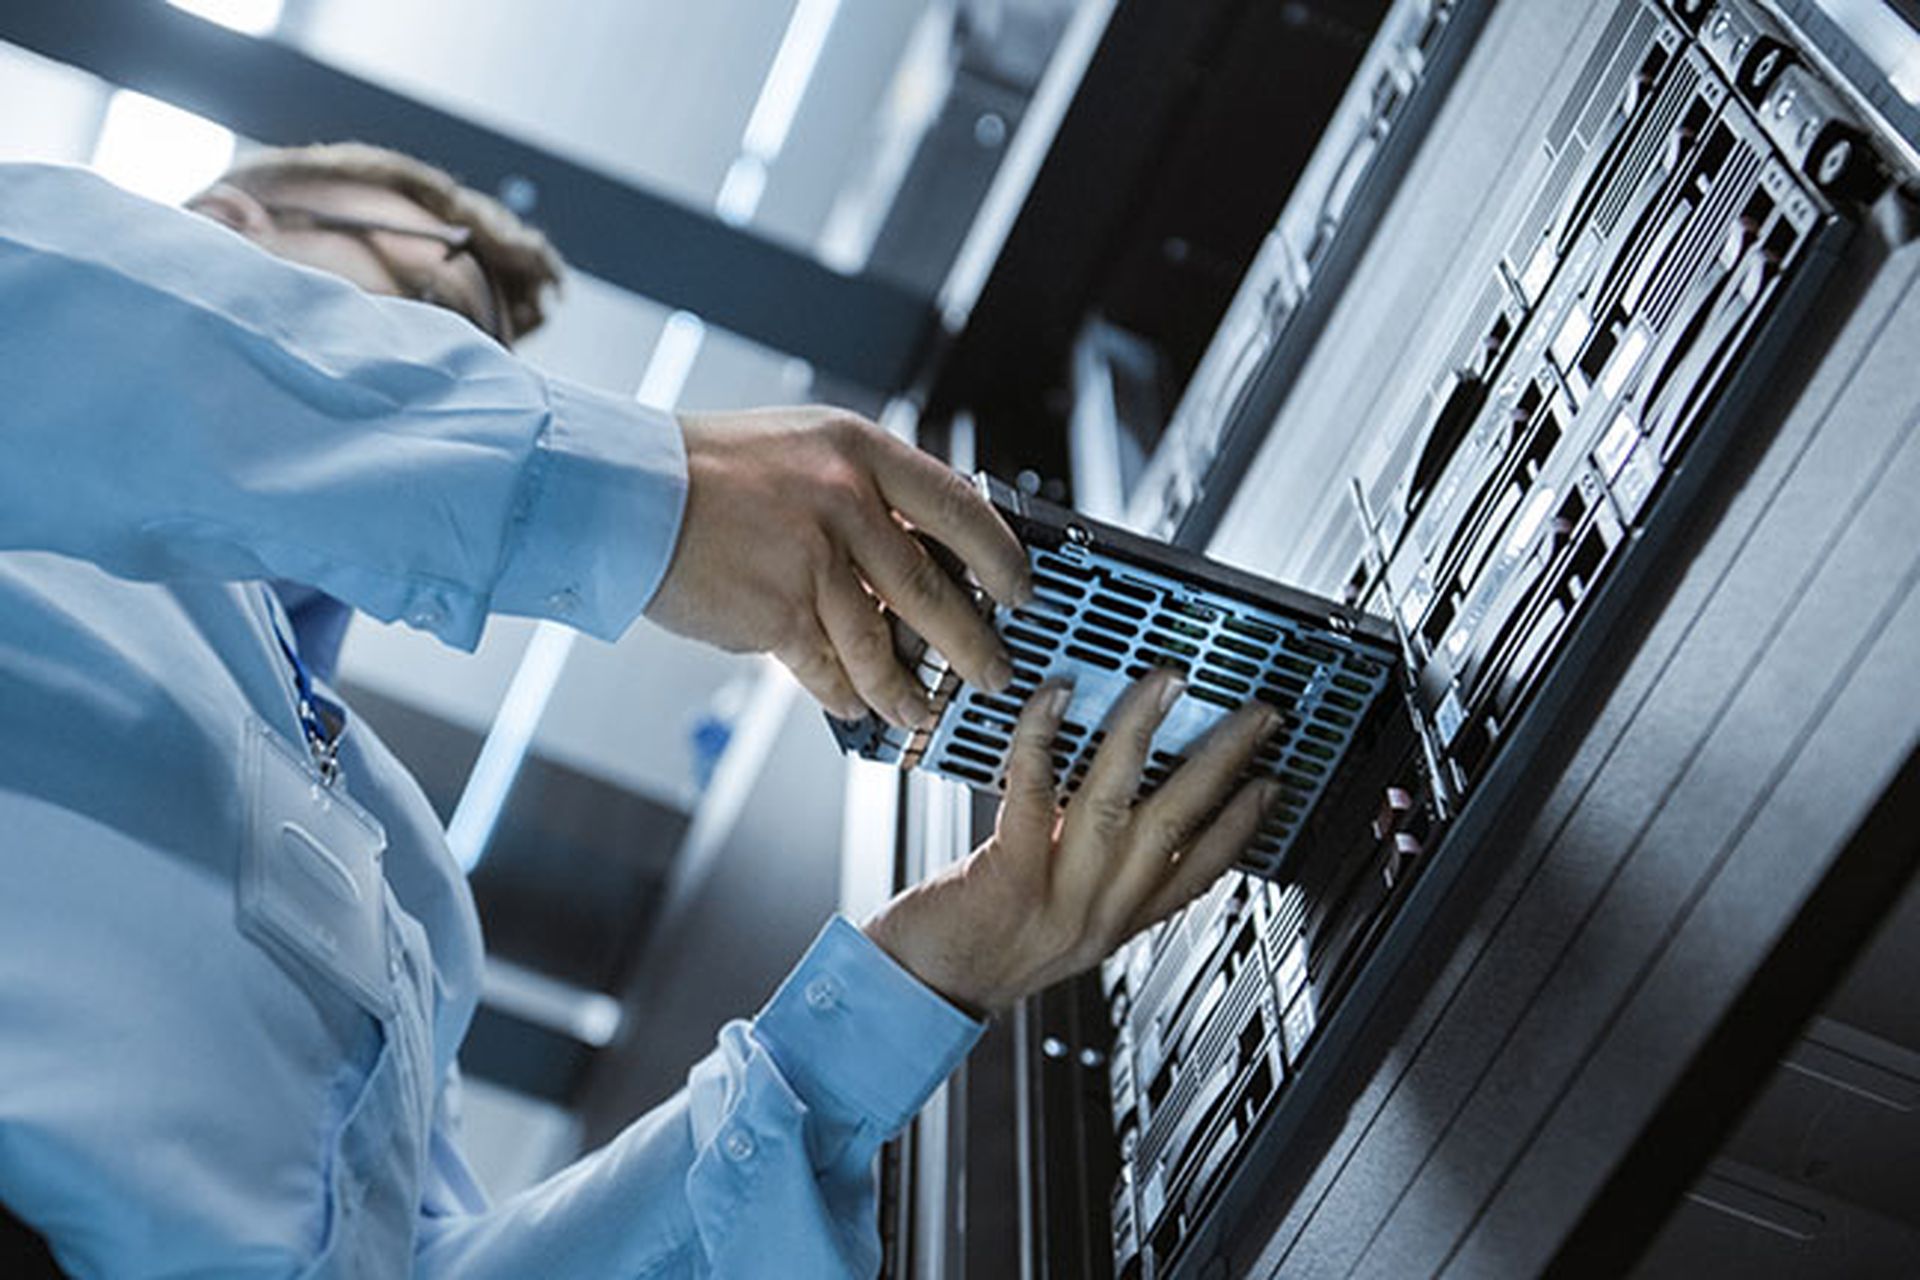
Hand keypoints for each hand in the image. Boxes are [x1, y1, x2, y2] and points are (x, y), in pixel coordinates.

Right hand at [647, 407, 1032, 728]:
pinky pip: (828, 668)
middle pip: (934, 589)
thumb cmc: (707, 468)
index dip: (1000, 555)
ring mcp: (813, 559)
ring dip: (906, 688)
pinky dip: (846, 693)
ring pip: (883, 644)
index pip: (958, 506)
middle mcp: (846, 501)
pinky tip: (856, 705)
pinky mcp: (777, 612)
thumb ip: (863, 491)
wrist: (625, 491)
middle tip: (993, 672)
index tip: (1022, 589)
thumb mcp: (804, 448)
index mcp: (860, 452)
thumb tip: (918, 549)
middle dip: (973, 644)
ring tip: (921, 708)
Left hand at [862, 670, 1282, 1015]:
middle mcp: (1097, 912)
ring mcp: (1057, 897)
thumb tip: (1115, 803)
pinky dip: (1044, 740)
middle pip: (1176, 825)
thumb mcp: (1055, 923)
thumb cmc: (972, 948)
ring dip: (1144, 733)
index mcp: (1114, 923)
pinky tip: (1055, 699)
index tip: (1272, 784)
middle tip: (1254, 716)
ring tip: (1168, 685)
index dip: (1242, 827)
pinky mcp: (1008, 878)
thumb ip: (1089, 873)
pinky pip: (1035, 794)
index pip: (1198, 874)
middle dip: (1223, 762)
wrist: (912, 994)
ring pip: (1117, 802)